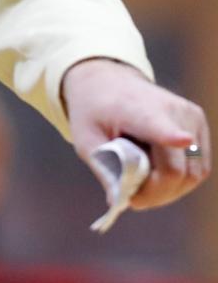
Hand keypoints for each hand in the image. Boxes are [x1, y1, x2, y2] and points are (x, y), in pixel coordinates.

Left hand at [62, 58, 210, 209]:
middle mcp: (170, 110)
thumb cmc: (93, 111)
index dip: (171, 136)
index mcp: (136, 110)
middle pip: (176, 171)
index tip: (182, 138)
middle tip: (132, 198)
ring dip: (169, 190)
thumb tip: (118, 201)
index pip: (158, 126)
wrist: (107, 80)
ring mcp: (190, 115)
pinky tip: (155, 169)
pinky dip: (179, 178)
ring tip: (141, 182)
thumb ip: (104, 169)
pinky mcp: (198, 122)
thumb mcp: (84, 139)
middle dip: (155, 194)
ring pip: (193, 174)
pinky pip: (198, 167)